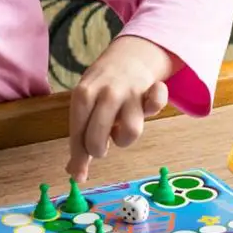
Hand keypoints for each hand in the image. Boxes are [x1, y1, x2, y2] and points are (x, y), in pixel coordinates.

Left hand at [64, 35, 179, 181]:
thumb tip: (75, 176)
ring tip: (120, 127)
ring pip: (130, 132)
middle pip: (98, 140)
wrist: (128, 56)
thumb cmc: (102, 89)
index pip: (77, 136)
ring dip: (124, 138)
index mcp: (83, 96)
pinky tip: (146, 106)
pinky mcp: (152, 90)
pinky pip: (157, 102)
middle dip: (98, 150)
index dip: (79, 156)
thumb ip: (80, 138)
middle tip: (101, 143)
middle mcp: (106, 94)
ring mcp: (130, 92)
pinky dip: (154, 104)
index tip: (79, 172)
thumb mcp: (84, 105)